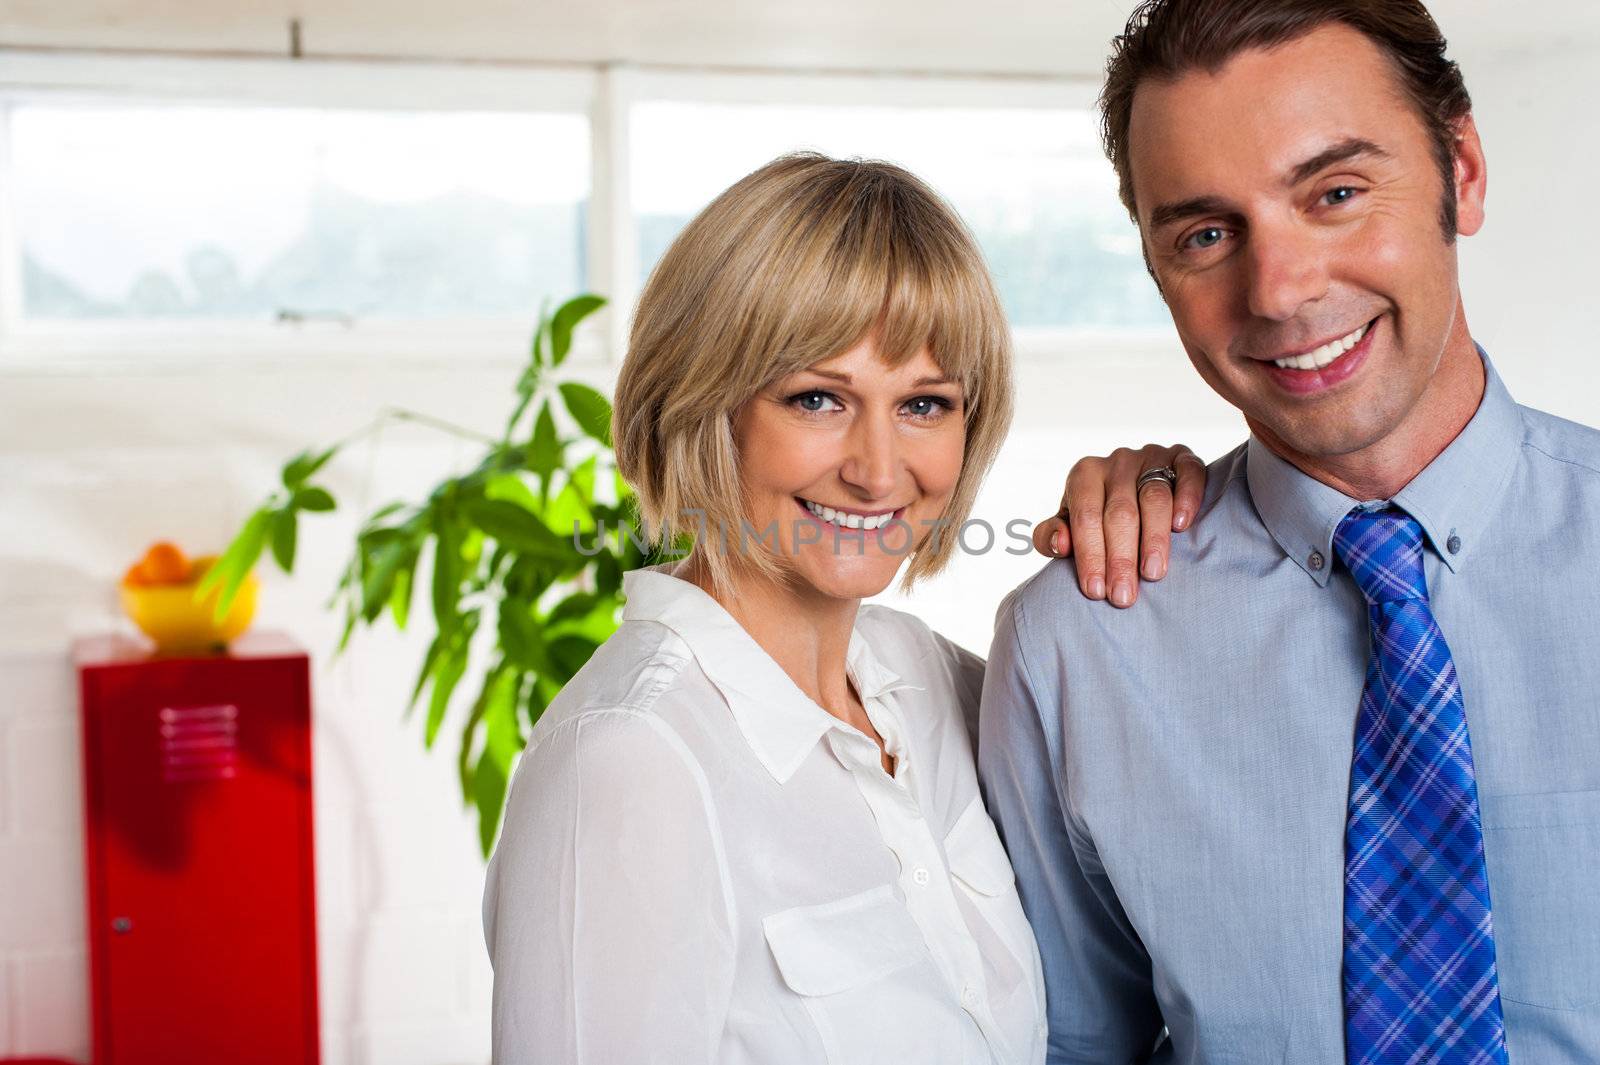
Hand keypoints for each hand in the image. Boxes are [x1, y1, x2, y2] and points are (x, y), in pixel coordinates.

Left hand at [1030, 444, 1206, 607]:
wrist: (1137, 486)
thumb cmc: (1098, 517)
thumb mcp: (1069, 525)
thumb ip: (1051, 536)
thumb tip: (1061, 544)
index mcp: (1085, 475)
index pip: (1085, 517)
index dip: (1090, 554)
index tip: (1096, 591)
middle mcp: (1117, 462)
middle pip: (1120, 512)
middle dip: (1121, 558)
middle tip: (1124, 596)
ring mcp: (1151, 456)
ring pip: (1154, 497)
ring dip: (1154, 538)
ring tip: (1153, 574)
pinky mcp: (1183, 457)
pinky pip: (1188, 472)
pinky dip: (1187, 497)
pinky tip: (1182, 525)